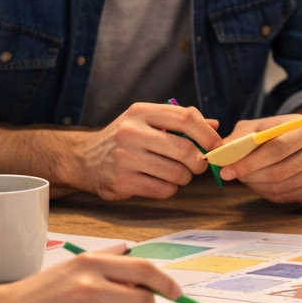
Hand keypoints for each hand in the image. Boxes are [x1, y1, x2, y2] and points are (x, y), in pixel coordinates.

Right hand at [71, 102, 218, 200]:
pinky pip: (163, 189)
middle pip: (185, 149)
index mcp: (142, 112)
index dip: (208, 134)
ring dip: (184, 178)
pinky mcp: (122, 181)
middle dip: (199, 162)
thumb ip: (180, 122)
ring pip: (176, 173)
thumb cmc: (124, 139)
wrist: (84, 160)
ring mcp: (126, 158)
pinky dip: (170, 189)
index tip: (217, 146)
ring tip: (178, 174)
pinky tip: (162, 183)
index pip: (186, 118)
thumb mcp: (147, 122)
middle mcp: (132, 132)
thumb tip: (215, 125)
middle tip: (199, 166)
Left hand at [218, 114, 301, 203]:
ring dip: (254, 184)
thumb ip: (239, 137)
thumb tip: (218, 153)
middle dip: (249, 175)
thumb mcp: (258, 127)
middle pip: (278, 171)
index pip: (277, 148)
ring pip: (278, 186)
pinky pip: (283, 197)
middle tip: (229, 175)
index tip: (226, 170)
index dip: (249, 162)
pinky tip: (258, 182)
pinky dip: (264, 192)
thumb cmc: (276, 133)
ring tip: (244, 176)